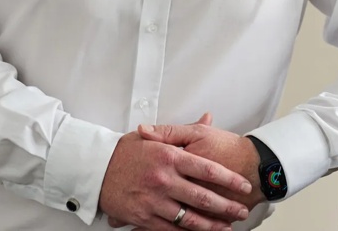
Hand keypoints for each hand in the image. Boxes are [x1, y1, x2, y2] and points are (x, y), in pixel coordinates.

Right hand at [99, 114, 252, 230]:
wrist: (95, 168)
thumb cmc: (124, 151)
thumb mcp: (153, 136)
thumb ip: (182, 131)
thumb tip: (207, 117)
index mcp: (168, 156)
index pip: (206, 169)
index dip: (228, 180)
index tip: (243, 185)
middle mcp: (163, 179)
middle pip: (202, 197)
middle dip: (226, 206)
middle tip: (242, 210)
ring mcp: (154, 200)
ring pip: (189, 218)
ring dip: (212, 225)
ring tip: (227, 226)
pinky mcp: (143, 217)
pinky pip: (170, 229)